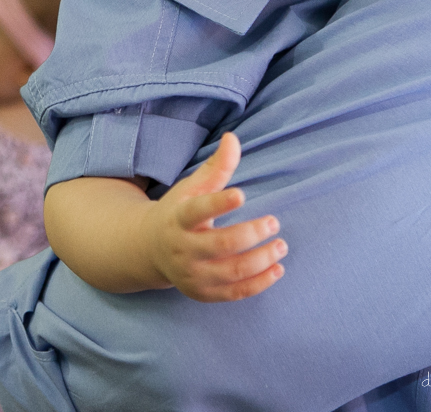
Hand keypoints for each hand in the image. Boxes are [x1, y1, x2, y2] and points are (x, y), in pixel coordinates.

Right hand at [141, 133, 286, 302]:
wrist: (149, 250)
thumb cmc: (179, 212)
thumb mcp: (191, 188)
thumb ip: (216, 166)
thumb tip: (233, 137)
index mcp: (179, 218)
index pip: (198, 211)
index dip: (219, 203)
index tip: (242, 194)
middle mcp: (183, 249)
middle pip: (221, 244)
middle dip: (251, 233)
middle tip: (274, 222)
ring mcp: (192, 274)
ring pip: (232, 271)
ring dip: (262, 259)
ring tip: (281, 245)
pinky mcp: (203, 293)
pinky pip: (235, 293)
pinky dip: (259, 283)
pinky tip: (277, 269)